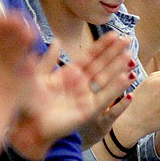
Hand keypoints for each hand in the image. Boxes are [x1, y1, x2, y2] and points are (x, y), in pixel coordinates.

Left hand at [10, 32, 134, 155]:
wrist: (29, 126)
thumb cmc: (29, 102)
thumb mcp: (37, 75)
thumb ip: (49, 59)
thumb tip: (56, 40)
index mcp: (69, 73)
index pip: (90, 56)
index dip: (102, 45)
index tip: (114, 34)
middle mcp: (80, 83)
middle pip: (101, 64)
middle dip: (114, 52)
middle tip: (128, 39)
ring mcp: (86, 96)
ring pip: (106, 78)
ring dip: (118, 67)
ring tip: (130, 55)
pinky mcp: (89, 110)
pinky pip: (105, 96)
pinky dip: (116, 87)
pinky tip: (127, 77)